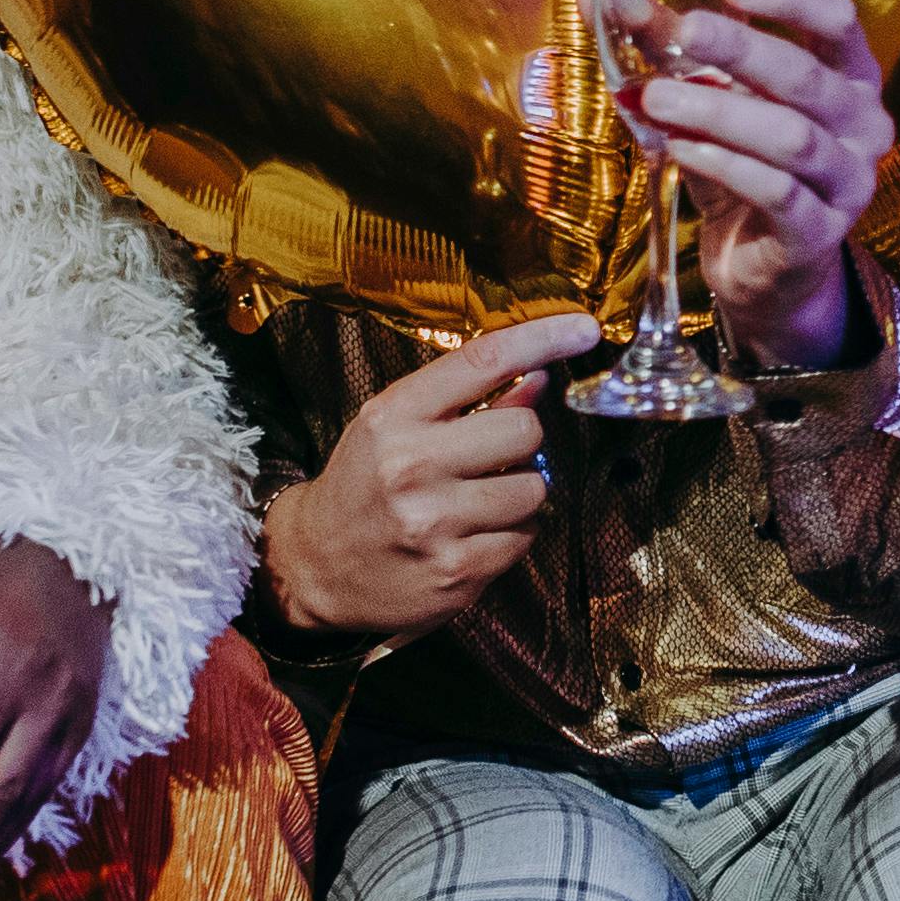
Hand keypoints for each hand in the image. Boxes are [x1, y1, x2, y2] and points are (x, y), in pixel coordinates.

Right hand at [266, 310, 597, 635]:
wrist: (315, 566)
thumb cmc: (363, 486)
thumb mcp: (394, 427)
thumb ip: (461, 401)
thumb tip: (539, 377)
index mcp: (394, 416)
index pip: (482, 361)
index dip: (543, 339)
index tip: (584, 329)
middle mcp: (412, 466)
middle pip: (526, 431)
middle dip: (522, 442)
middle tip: (491, 455)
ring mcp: (435, 523)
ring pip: (534, 488)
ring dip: (519, 492)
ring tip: (478, 500)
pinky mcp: (456, 571)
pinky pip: (524, 538)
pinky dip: (509, 535)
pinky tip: (471, 534)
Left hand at [597, 0, 889, 372]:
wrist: (763, 265)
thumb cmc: (743, 162)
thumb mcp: (706, 94)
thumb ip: (664, 44)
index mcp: (848, 75)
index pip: (838, 20)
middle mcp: (862, 124)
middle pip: (807, 76)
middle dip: (743, 50)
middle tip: (685, 31)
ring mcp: (847, 181)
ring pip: (791, 137)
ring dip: (719, 113)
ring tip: (656, 99)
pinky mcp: (820, 233)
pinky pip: (777, 192)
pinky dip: (725, 166)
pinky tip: (681, 149)